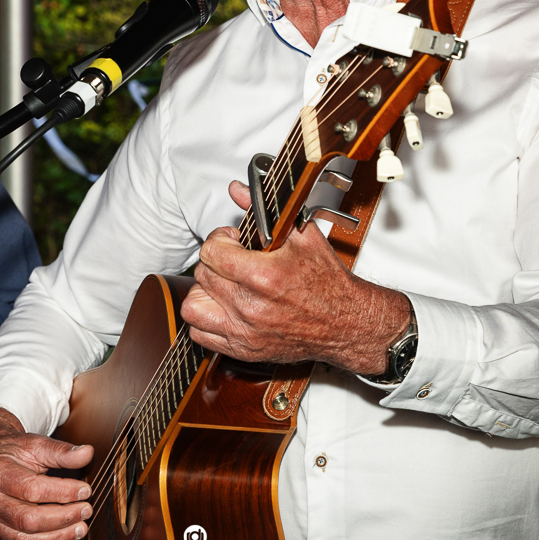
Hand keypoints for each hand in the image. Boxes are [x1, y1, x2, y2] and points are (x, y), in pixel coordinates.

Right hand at [0, 407, 94, 539]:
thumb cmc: (11, 453)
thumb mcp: (34, 444)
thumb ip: (60, 451)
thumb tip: (87, 453)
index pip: (31, 488)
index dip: (62, 492)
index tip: (84, 491)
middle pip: (27, 519)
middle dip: (62, 519)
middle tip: (85, 511)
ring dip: (56, 539)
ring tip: (79, 530)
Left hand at [179, 180, 411, 374]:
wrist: (345, 322)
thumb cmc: (327, 281)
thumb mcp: (301, 236)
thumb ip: (264, 209)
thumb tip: (237, 189)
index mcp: (263, 276)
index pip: (211, 252)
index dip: (220, 240)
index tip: (233, 241)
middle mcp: (250, 307)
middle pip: (203, 275)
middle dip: (215, 261)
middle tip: (233, 260)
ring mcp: (245, 332)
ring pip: (193, 307)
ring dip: (204, 292)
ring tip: (222, 284)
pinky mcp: (244, 350)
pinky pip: (200, 334)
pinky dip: (205, 320)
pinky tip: (222, 308)